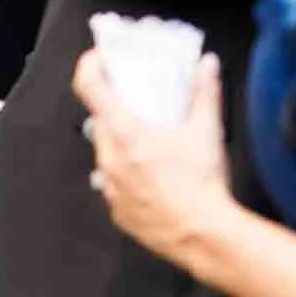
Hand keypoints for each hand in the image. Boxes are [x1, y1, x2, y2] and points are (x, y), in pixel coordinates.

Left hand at [72, 48, 239, 269]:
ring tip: (151, 147)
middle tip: (138, 108)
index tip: (98, 60)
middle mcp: (109, 157)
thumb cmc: (203, 186)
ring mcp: (109, 185)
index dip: (89, 66)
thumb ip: (205, 93)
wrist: (204, 236)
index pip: (88, 86)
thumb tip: (206, 66)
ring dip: (123, 145)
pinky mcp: (117, 208)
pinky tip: (152, 178)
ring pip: (107, 154)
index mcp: (125, 132)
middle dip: (117, 110)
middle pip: (101, 121)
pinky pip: (114, 184)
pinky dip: (128, 176)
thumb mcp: (207, 131)